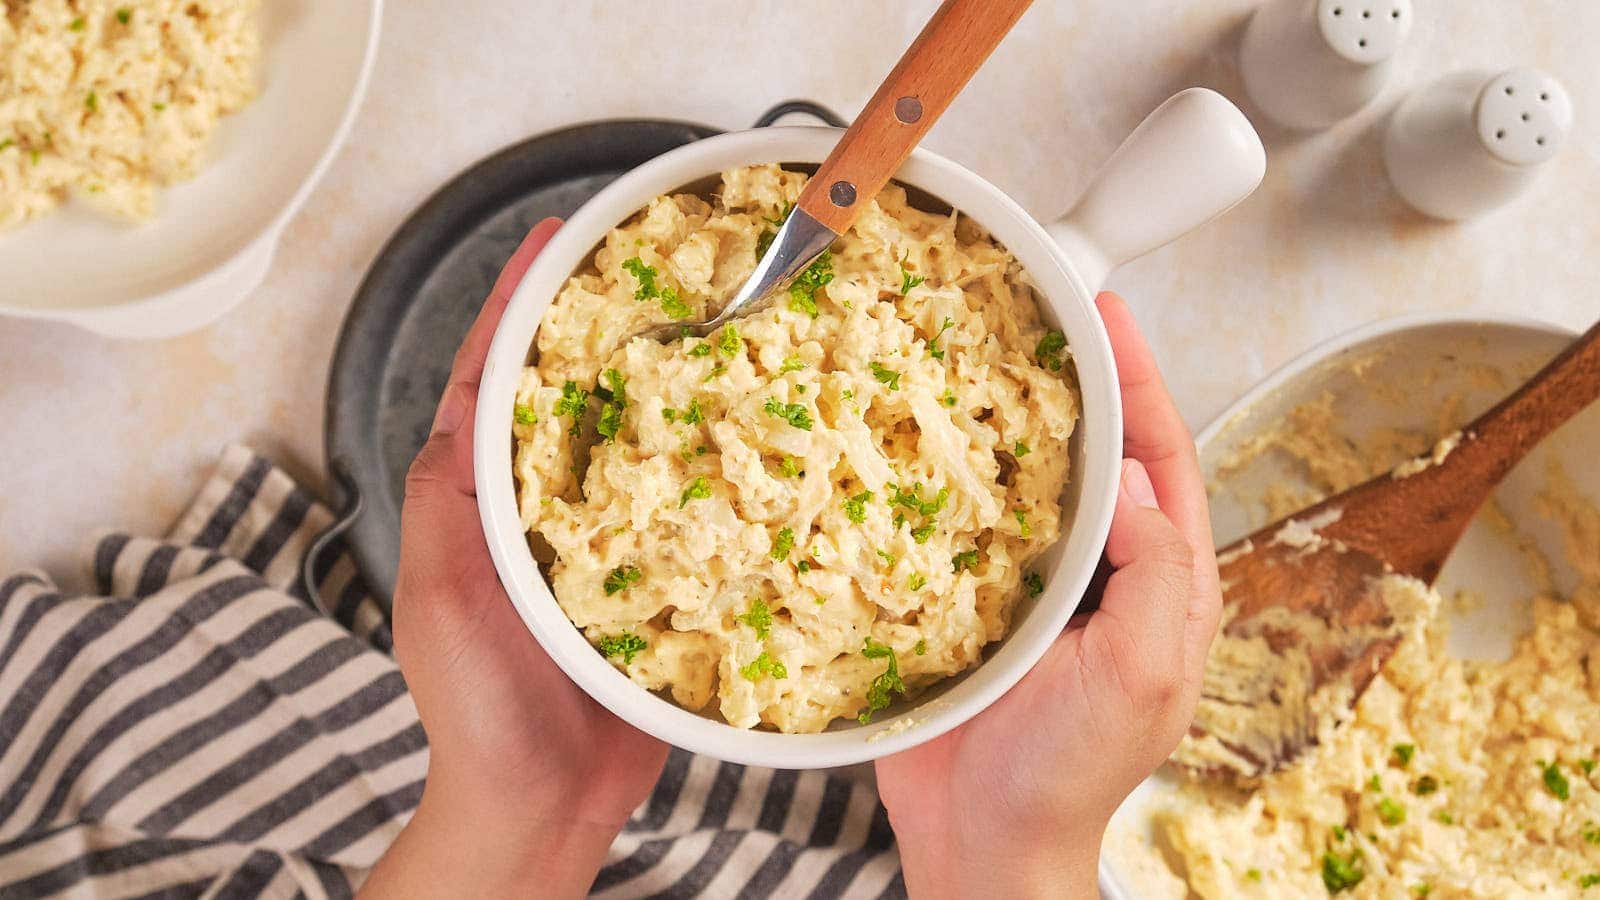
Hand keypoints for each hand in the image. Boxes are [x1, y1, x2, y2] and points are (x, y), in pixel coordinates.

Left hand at [360, 219, 667, 898]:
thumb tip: (462, 406)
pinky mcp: (656, 579)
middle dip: (604, 325)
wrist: (544, 806)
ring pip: (639, 443)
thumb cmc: (479, 713)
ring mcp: (603, 542)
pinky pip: (688, 509)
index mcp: (481, 498)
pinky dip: (716, 465)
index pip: (494, 379)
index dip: (518, 305)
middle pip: (575, 394)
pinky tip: (755, 432)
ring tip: (717, 323)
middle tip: (655, 262)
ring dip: (669, 383)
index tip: (553, 238)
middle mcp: (542, 507)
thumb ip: (448, 503)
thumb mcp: (443, 599)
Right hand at [874, 292, 1223, 898]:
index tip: (1109, 313)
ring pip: (1025, 480)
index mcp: (1161, 583)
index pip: (1161, 457)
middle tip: (1032, 313)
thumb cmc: (1067, 775)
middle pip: (1093, 453)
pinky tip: (913, 443)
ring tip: (968, 358)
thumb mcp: (1141, 670)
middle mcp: (1101, 573)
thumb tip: (1131, 474)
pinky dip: (943, 479)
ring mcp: (1033, 586)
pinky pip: (961, 524)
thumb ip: (1155, 571)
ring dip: (1001, 421)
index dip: (1140, 380)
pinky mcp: (969, 603)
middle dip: (1070, 381)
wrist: (981, 843)